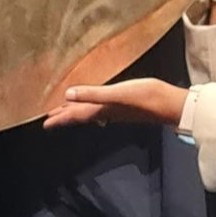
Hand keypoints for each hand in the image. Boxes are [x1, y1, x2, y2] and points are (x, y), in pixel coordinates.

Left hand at [42, 78, 188, 129]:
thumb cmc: (146, 97)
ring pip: (90, 113)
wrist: (170, 104)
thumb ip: (93, 93)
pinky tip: (95, 105)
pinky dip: (91, 107)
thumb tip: (67, 95)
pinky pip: (101, 109)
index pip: (75, 115)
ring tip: (66, 110)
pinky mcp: (125, 106)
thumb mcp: (118, 93)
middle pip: (80, 115)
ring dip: (77, 112)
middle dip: (65, 116)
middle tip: (50, 117)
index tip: (44, 123)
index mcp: (102, 109)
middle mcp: (107, 112)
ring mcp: (117, 110)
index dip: (59, 119)